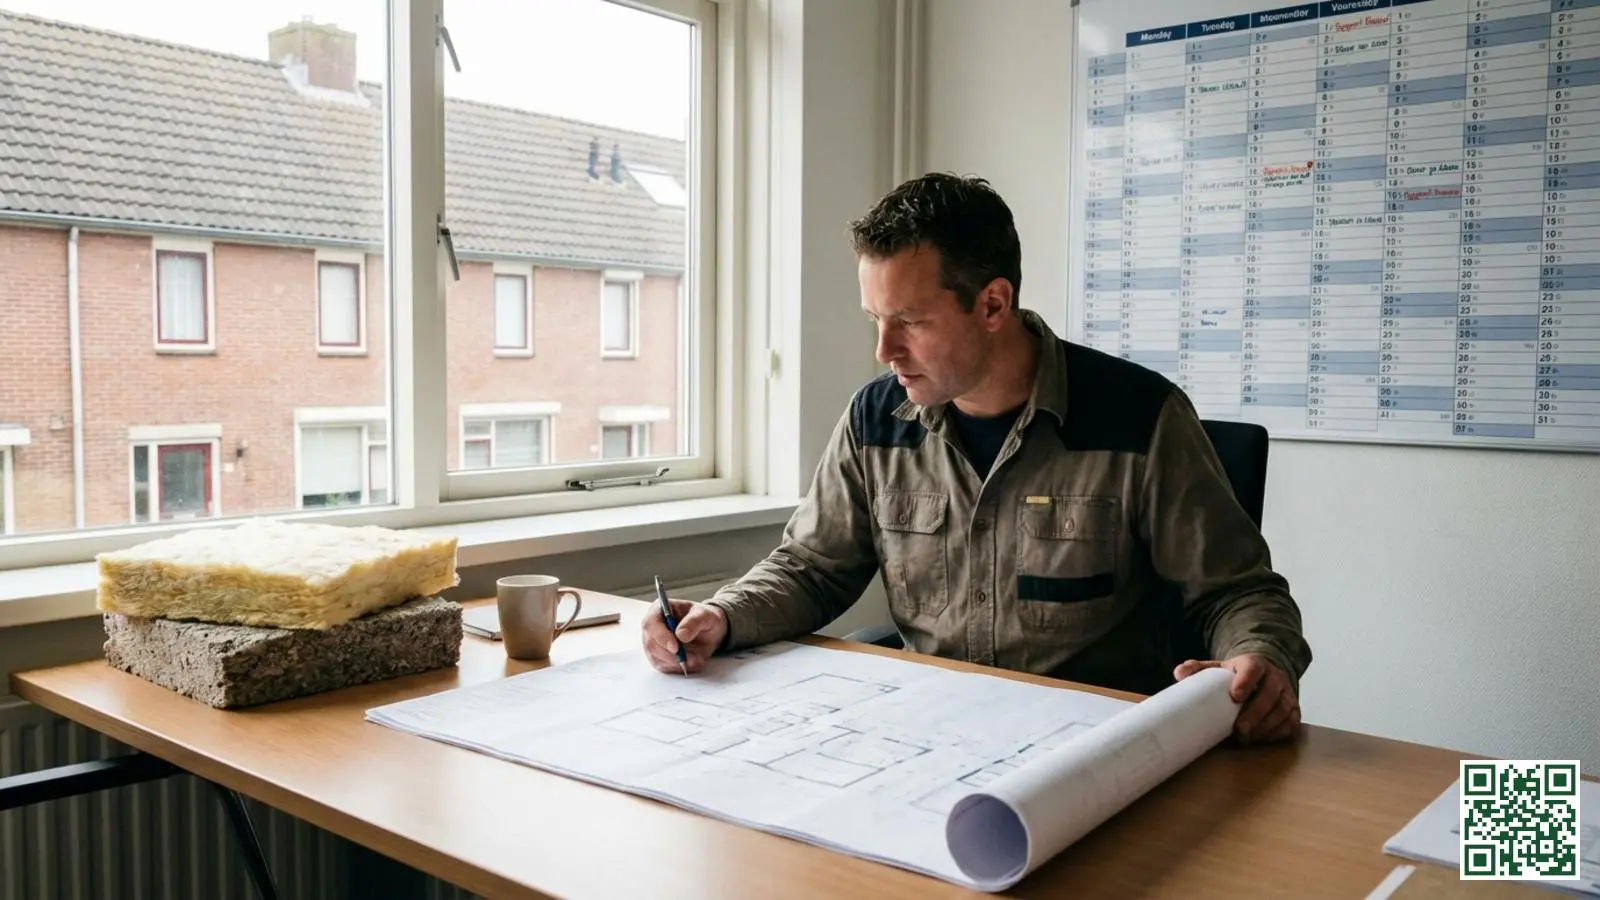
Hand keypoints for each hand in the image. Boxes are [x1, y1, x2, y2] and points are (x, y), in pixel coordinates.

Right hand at [641, 598, 727, 674]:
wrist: (709, 631)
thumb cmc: (704, 618)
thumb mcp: (705, 615)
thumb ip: (694, 622)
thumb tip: (681, 634)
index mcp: (659, 609)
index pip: (651, 623)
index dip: (661, 636)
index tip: (675, 647)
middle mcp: (653, 627)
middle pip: (651, 644)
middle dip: (670, 654)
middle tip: (690, 658)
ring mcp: (654, 643)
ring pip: (656, 658)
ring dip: (676, 663)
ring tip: (695, 659)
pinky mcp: (659, 657)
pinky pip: (663, 667)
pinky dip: (677, 668)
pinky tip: (691, 662)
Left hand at [1174, 654, 1299, 744]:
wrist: (1263, 675)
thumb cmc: (1235, 675)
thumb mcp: (1218, 668)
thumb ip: (1198, 669)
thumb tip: (1179, 674)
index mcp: (1254, 663)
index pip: (1253, 668)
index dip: (1246, 681)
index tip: (1234, 696)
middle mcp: (1275, 677)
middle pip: (1270, 694)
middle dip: (1256, 713)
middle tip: (1239, 729)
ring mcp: (1287, 693)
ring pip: (1282, 710)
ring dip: (1266, 726)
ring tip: (1247, 738)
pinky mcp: (1294, 709)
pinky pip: (1290, 723)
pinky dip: (1277, 733)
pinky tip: (1261, 739)